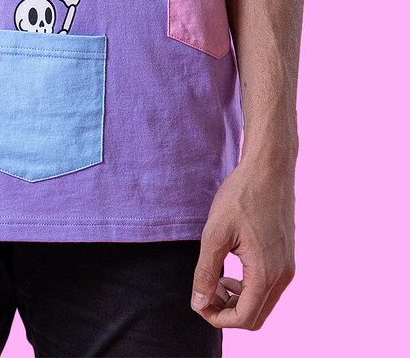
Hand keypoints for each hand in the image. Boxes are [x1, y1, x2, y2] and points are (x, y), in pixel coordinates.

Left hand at [191, 157, 295, 329]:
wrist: (269, 167)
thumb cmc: (241, 196)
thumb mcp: (215, 233)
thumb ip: (206, 272)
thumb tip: (199, 305)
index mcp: (266, 274)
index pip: (244, 319)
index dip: (218, 318)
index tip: (199, 302)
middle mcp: (283, 276)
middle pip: (255, 317)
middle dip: (227, 312)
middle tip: (206, 291)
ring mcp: (287, 267)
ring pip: (262, 303)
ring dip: (237, 300)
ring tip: (216, 280)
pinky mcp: (286, 257)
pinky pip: (268, 287)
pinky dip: (248, 288)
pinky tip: (230, 269)